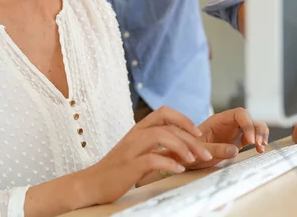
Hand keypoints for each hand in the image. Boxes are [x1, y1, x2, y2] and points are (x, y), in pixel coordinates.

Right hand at [84, 106, 212, 204]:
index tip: (198, 134)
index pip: (164, 112)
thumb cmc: (118, 169)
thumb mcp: (140, 152)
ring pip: (161, 136)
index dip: (184, 119)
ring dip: (182, 147)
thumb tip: (186, 146)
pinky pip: (152, 159)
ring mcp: (130, 149)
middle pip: (168, 126)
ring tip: (193, 160)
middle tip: (205, 153)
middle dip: (191, 138)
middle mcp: (135, 135)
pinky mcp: (128, 166)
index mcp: (138, 129)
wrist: (91, 184)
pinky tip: (179, 169)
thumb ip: (160, 147)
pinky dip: (169, 163)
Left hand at [181, 107, 268, 169]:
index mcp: (219, 120)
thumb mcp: (199, 150)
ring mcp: (234, 131)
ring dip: (261, 135)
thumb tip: (235, 150)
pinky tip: (259, 150)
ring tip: (260, 148)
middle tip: (258, 144)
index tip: (249, 139)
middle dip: (257, 130)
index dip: (247, 124)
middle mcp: (229, 123)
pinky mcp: (238, 141)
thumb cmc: (189, 151)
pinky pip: (253, 137)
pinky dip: (258, 141)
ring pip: (254, 126)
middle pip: (250, 118)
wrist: (185, 157)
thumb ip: (216, 149)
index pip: (239, 113)